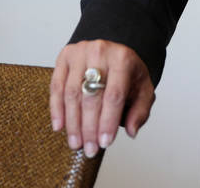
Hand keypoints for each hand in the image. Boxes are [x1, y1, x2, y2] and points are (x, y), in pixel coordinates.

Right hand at [50, 40, 154, 157]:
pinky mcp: (65, 55)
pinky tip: (60, 126)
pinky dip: (56, 109)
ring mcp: (80, 51)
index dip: (108, 121)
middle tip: (89, 148)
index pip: (114, 95)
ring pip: (72, 93)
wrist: (113, 52)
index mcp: (123, 59)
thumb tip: (131, 130)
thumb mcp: (143, 90)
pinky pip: (56, 86)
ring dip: (72, 123)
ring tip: (76, 143)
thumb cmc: (128, 73)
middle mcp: (100, 51)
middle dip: (89, 127)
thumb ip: (140, 111)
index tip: (104, 142)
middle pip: (91, 96)